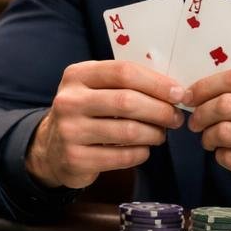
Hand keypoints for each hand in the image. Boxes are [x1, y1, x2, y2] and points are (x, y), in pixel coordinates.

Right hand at [25, 60, 185, 189]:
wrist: (52, 148)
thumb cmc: (86, 113)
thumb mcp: (95, 89)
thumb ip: (126, 83)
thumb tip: (173, 91)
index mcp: (77, 75)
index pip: (123, 72)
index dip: (156, 83)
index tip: (179, 93)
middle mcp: (69, 101)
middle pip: (127, 101)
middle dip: (160, 110)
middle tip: (175, 118)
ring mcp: (70, 131)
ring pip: (128, 131)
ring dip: (154, 133)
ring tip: (160, 134)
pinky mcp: (75, 158)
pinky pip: (122, 156)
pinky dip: (141, 153)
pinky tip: (143, 149)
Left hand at [184, 68, 230, 216]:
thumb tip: (212, 89)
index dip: (205, 86)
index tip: (191, 94)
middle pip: (225, 104)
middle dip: (200, 113)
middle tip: (195, 121)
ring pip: (224, 133)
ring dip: (208, 137)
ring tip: (209, 140)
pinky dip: (221, 156)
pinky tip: (227, 155)